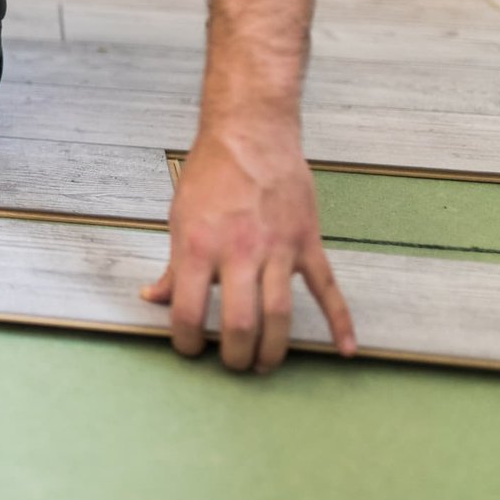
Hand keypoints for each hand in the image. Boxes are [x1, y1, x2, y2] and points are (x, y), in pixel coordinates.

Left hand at [142, 123, 356, 372]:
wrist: (251, 134)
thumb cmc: (210, 174)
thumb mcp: (178, 218)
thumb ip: (172, 266)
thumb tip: (153, 297)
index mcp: (198, 248)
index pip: (189, 312)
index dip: (186, 341)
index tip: (189, 349)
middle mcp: (239, 252)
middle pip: (240, 323)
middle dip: (235, 354)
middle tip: (232, 365)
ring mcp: (277, 249)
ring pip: (280, 314)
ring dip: (273, 349)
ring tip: (264, 366)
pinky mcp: (306, 242)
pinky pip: (327, 289)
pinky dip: (340, 321)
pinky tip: (346, 349)